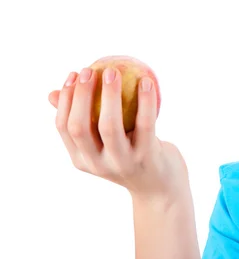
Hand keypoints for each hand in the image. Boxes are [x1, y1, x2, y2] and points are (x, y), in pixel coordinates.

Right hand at [48, 67, 190, 203]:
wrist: (162, 189)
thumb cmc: (132, 156)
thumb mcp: (106, 142)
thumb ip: (86, 119)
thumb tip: (56, 91)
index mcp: (83, 159)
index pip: (65, 127)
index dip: (65, 99)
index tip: (72, 74)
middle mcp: (98, 164)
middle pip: (80, 127)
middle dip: (80, 95)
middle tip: (89, 70)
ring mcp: (123, 162)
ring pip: (109, 126)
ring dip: (109, 95)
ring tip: (113, 71)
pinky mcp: (147, 157)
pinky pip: (145, 124)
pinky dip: (145, 101)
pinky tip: (147, 81)